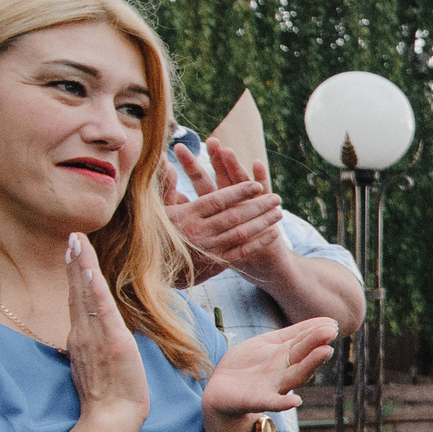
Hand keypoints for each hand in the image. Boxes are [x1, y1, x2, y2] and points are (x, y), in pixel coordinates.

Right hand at [64, 232, 150, 429]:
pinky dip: (94, 287)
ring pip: (86, 295)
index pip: (77, 301)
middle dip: (75, 263)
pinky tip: (90, 269)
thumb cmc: (107, 397)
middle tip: (73, 237)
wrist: (111, 418)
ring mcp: (96, 337)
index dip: (74, 276)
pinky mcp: (112, 342)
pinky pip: (101, 309)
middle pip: (78, 292)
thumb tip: (87, 338)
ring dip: (82, 266)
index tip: (72, 253)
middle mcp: (84, 334)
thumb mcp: (95, 366)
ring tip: (78, 242)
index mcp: (82, 339)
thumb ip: (90, 348)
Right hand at [164, 141, 290, 279]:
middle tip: (276, 198)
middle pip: (235, 217)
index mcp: (186, 216)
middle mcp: (200, 233)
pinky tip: (274, 233)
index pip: (217, 201)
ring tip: (279, 212)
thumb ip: (165, 185)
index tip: (256, 185)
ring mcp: (210, 249)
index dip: (238, 192)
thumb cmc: (154, 233)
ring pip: (241, 233)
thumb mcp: (155, 209)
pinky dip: (259, 242)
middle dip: (258, 206)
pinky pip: (242, 251)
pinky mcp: (217, 263)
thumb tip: (167, 162)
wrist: (153, 270)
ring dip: (262, 222)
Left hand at [204, 317, 336, 421]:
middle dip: (317, 345)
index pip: (304, 342)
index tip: (332, 324)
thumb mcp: (271, 342)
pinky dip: (284, 403)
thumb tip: (329, 321)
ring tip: (325, 351)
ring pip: (295, 376)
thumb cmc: (249, 364)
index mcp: (287, 356)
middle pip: (303, 358)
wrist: (221, 389)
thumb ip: (295, 333)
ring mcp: (273, 386)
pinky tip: (296, 401)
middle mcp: (284, 371)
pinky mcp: (257, 401)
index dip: (316, 333)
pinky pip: (272, 402)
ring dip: (310, 365)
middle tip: (330, 332)